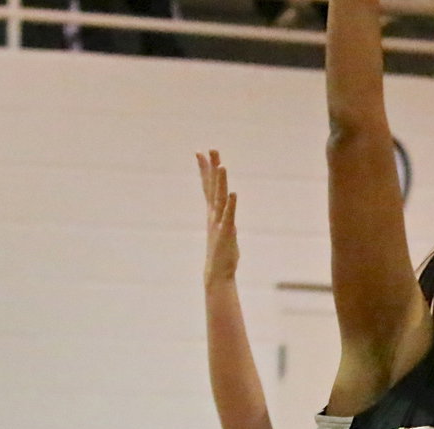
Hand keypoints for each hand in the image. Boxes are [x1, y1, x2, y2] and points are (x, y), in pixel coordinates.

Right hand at [197, 149, 238, 286]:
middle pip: (212, 188)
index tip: (200, 153)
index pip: (208, 188)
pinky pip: (229, 216)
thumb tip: (227, 218)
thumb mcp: (223, 233)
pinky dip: (231, 205)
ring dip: (221, 182)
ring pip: (220, 199)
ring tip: (222, 166)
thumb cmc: (221, 256)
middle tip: (211, 149)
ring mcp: (219, 224)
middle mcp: (214, 216)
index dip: (205, 171)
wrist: (217, 275)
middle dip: (211, 168)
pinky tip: (233, 193)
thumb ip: (224, 221)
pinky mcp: (226, 233)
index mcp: (213, 214)